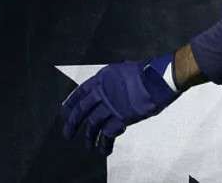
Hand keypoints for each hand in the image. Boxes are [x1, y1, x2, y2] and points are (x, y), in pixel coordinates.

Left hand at [61, 56, 178, 155]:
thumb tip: (111, 89)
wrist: (157, 79)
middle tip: (67, 134)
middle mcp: (102, 91)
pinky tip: (103, 150)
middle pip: (82, 109)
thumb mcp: (123, 70)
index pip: (81, 91)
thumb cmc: (145, 72)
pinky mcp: (119, 118)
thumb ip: (113, 82)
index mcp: (103, 77)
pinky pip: (107, 135)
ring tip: (88, 146)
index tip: (64, 111)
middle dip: (72, 123)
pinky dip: (104, 144)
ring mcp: (110, 106)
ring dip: (89, 137)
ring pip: (92, 124)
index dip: (72, 102)